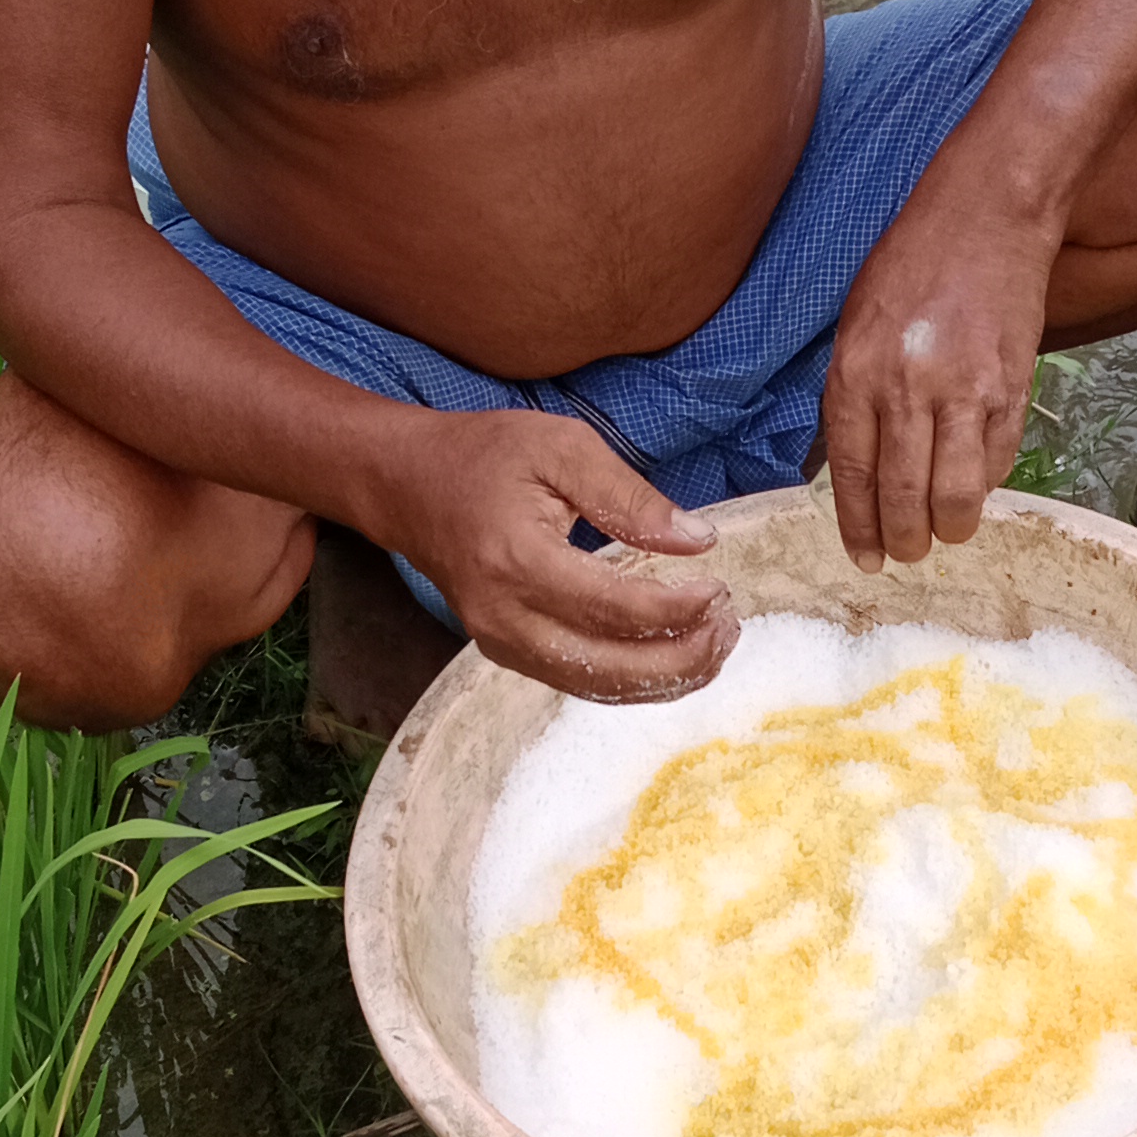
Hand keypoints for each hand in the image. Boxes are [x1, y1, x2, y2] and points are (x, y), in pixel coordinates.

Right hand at [396, 413, 737, 699]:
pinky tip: (673, 658)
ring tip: (715, 646)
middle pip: (609, 667)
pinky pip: (579, 683)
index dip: (676, 610)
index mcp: (518, 561)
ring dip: (665, 679)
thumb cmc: (484, 456)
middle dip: (681, 658)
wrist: (407, 485)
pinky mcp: (506, 653)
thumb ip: (630, 496)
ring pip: (597, 688)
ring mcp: (500, 644)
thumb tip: (698, 541)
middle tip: (729, 628)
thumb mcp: (561, 448)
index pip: (615, 609)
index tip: (719, 590)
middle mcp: (504, 617)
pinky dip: (632, 681)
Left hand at [822, 194, 1054, 566]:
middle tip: (908, 553)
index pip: (853, 474)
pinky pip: (999, 462)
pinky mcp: (1012, 388)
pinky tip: (976, 483)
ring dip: (951, 528)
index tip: (866, 556)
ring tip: (946, 530)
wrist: (986, 215)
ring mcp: (965, 392)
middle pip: (904, 497)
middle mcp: (907, 389)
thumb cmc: (913, 263)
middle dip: (905, 541)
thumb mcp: (857, 324)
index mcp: (857, 373)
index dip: (860, 526)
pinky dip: (986, 484)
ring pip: (956, 495)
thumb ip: (854, 394)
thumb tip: (857, 466)